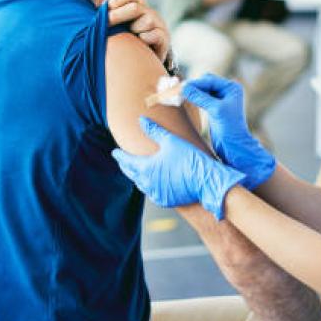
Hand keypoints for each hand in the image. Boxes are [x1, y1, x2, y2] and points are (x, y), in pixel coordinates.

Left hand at [108, 0, 169, 62]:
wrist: (142, 62)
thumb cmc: (125, 41)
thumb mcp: (116, 26)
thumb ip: (107, 17)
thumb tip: (89, 12)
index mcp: (137, 5)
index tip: (106, 9)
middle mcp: (149, 12)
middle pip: (135, 7)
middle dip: (118, 15)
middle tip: (107, 23)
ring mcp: (158, 24)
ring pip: (146, 21)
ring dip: (135, 29)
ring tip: (132, 37)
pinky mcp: (164, 38)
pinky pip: (156, 34)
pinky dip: (147, 37)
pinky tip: (142, 40)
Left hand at [112, 117, 244, 219]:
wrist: (206, 180)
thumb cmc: (189, 158)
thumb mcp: (171, 141)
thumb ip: (154, 130)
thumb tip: (141, 119)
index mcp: (146, 169)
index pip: (127, 162)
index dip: (120, 156)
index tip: (114, 152)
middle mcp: (148, 184)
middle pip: (132, 174)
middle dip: (126, 166)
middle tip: (122, 160)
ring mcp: (157, 194)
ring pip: (142, 185)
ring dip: (138, 176)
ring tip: (136, 170)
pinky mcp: (166, 200)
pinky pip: (153, 192)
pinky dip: (149, 186)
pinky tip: (152, 182)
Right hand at [183, 74, 274, 189]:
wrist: (233, 145)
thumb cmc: (230, 128)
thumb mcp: (215, 110)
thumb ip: (200, 97)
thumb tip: (184, 87)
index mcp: (231, 88)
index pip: (209, 80)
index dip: (195, 83)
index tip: (182, 87)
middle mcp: (227, 91)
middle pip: (205, 83)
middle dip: (193, 86)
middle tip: (180, 90)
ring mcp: (220, 99)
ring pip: (202, 90)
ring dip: (192, 92)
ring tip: (180, 95)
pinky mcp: (214, 107)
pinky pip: (201, 98)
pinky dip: (193, 98)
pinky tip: (186, 100)